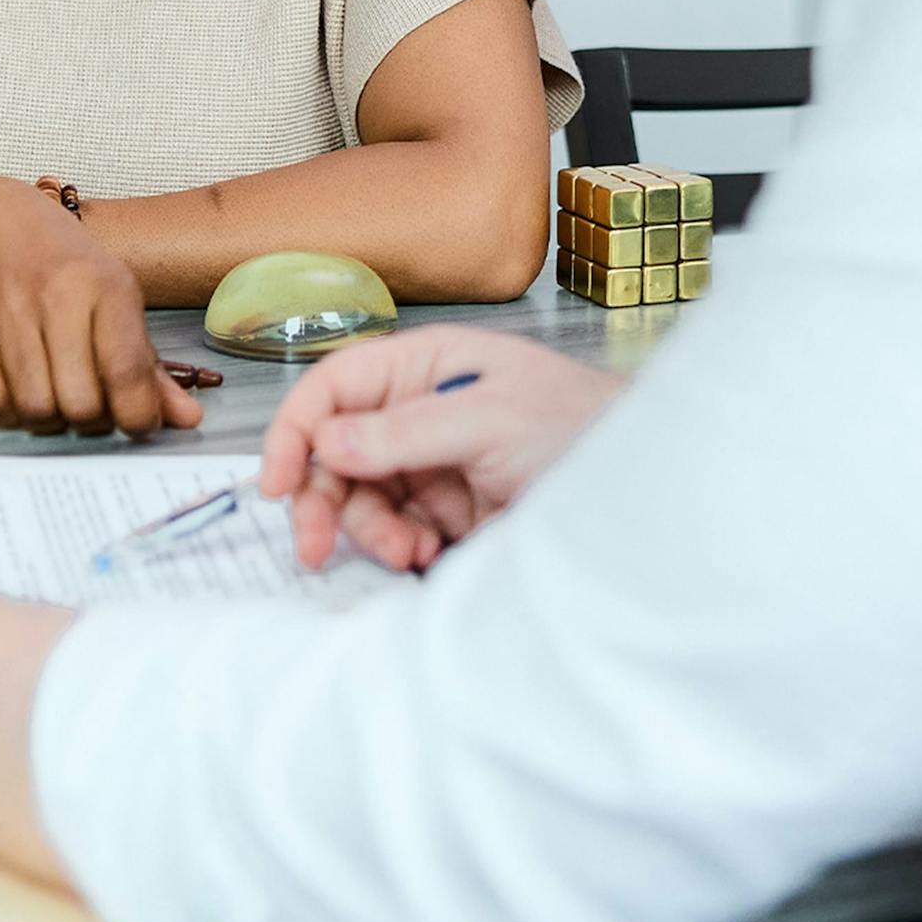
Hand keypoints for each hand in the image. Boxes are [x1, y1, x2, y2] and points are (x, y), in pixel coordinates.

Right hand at [0, 178, 199, 437]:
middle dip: (93, 421)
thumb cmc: (63, 264)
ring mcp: (7, 314)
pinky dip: (10, 413)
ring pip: (36, 410)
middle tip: (95, 406)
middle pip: (81, 404)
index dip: (139, 416)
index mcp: (106, 286)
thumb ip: (150, 366)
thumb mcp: (117, 297)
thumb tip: (187, 419)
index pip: (127, 372)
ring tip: (59, 397)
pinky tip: (23, 393)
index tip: (140, 423)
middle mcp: (57, 297)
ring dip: (52, 420)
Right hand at [259, 324, 623, 572]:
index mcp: (423, 366)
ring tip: (406, 551)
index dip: (295, 431)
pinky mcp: (451, 510)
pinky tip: (425, 554)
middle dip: (323, 498)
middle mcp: (418, 409)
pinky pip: (396, 530)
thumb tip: (326, 443)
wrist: (644, 487)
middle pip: (334, 451)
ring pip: (361, 499)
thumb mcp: (490, 422)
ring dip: (369, 531)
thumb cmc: (580, 427)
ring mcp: (433, 462)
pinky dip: (398, 549)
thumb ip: (406, 433)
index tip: (276, 484)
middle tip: (316, 548)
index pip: (333, 389)